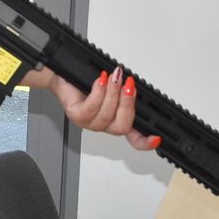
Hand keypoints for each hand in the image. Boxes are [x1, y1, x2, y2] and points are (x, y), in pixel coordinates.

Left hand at [34, 64, 159, 149]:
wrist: (62, 77)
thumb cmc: (85, 81)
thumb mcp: (112, 85)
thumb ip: (125, 90)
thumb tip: (134, 86)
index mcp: (116, 120)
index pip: (134, 138)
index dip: (145, 141)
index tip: (156, 138)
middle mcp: (104, 125)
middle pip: (122, 126)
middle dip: (128, 104)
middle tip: (129, 85)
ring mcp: (89, 123)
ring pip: (107, 116)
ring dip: (113, 93)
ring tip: (115, 76)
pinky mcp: (76, 116)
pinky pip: (91, 108)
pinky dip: (99, 92)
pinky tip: (101, 81)